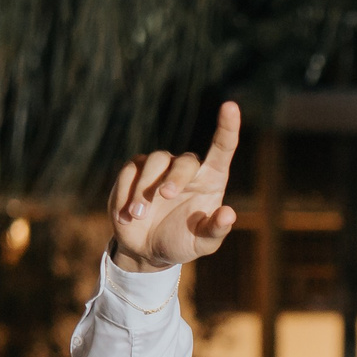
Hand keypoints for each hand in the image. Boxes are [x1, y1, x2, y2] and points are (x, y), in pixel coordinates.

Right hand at [111, 101, 241, 270]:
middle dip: (174, 177)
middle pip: (182, 160)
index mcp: (210, 181)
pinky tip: (126, 216)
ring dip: (144, 189)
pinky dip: (126, 193)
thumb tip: (229, 214)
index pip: (222, 149)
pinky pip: (129, 171)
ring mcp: (159, 168)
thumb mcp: (202, 243)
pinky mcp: (134, 172)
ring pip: (153, 161)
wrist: (146, 250)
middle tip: (165, 196)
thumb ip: (216, 230)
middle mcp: (186, 170)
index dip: (227, 127)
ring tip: (138, 216)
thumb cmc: (181, 243)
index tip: (230, 106)